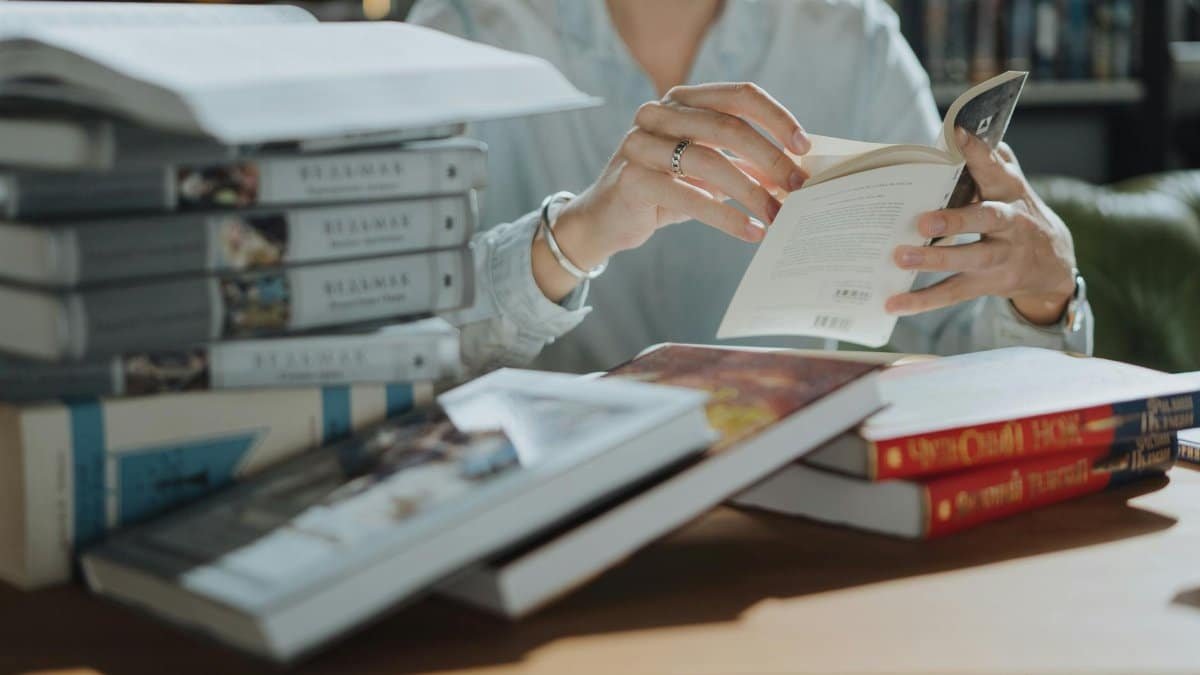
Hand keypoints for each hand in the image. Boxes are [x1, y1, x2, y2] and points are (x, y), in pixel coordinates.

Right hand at [533, 82, 811, 300]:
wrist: (605, 221)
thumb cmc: (664, 193)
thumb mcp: (706, 170)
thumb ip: (743, 162)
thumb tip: (796, 170)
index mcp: (681, 100)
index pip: (739, 95)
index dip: (776, 118)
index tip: (805, 146)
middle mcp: (657, 113)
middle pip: (728, 127)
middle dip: (771, 159)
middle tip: (799, 188)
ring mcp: (640, 143)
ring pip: (710, 161)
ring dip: (752, 192)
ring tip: (777, 216)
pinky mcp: (632, 179)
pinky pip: (690, 197)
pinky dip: (727, 217)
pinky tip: (750, 232)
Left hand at [886, 128, 1076, 325]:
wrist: (1054, 264)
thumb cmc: (1017, 213)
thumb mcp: (1011, 185)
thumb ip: (990, 160)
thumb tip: (959, 130)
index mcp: (1010, 192)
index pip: (995, 168)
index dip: (978, 152)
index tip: (958, 132)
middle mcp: (1010, 224)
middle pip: (986, 220)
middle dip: (956, 220)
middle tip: (923, 222)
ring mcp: (1001, 257)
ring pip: (969, 259)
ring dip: (934, 260)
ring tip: (900, 257)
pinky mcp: (988, 284)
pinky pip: (953, 293)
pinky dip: (922, 301)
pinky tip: (893, 304)